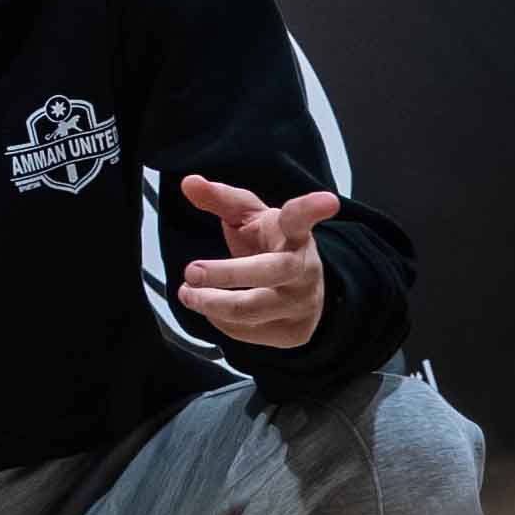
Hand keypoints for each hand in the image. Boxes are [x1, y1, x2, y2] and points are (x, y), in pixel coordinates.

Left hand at [174, 173, 335, 350]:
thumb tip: (188, 182)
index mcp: (294, 234)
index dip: (311, 209)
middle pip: (269, 271)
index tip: (327, 201)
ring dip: (210, 303)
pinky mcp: (294, 331)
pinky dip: (219, 321)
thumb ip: (220, 199)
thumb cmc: (268, 244)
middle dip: (226, 273)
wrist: (299, 289)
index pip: (300, 219)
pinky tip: (211, 309)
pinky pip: (247, 331)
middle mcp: (304, 269)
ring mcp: (302, 303)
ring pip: (252, 309)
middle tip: (190, 271)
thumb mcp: (248, 216)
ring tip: (187, 293)